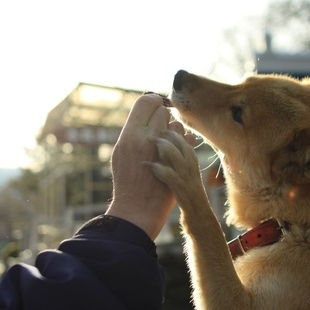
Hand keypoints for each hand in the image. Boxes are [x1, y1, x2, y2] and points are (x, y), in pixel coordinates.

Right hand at [106, 94, 194, 239]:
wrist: (137, 208)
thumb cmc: (127, 180)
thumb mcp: (121, 152)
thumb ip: (133, 131)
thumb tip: (146, 113)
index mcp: (130, 134)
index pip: (145, 102)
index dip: (153, 102)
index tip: (155, 108)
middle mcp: (147, 138)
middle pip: (162, 111)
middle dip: (162, 118)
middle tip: (159, 129)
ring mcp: (166, 149)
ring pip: (176, 125)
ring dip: (173, 131)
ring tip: (166, 144)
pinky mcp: (180, 160)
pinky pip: (188, 139)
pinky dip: (185, 143)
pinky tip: (177, 153)